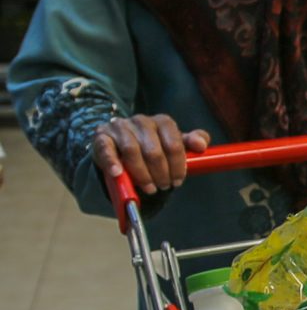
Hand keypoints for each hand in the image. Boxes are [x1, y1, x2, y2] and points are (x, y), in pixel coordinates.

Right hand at [93, 115, 208, 196]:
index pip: (174, 144)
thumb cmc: (151, 145)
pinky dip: (113, 162)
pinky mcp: (102, 136)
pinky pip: (106, 149)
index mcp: (162, 121)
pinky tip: (118, 173)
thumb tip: (202, 145)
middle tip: (163, 186)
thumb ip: (190, 142)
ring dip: (142, 174)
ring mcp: (120, 127)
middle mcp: (141, 121)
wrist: (119, 143)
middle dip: (161, 173)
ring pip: (132, 151)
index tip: (178, 180)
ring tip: (148, 188)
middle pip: (154, 151)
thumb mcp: (173, 143)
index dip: (178, 166)